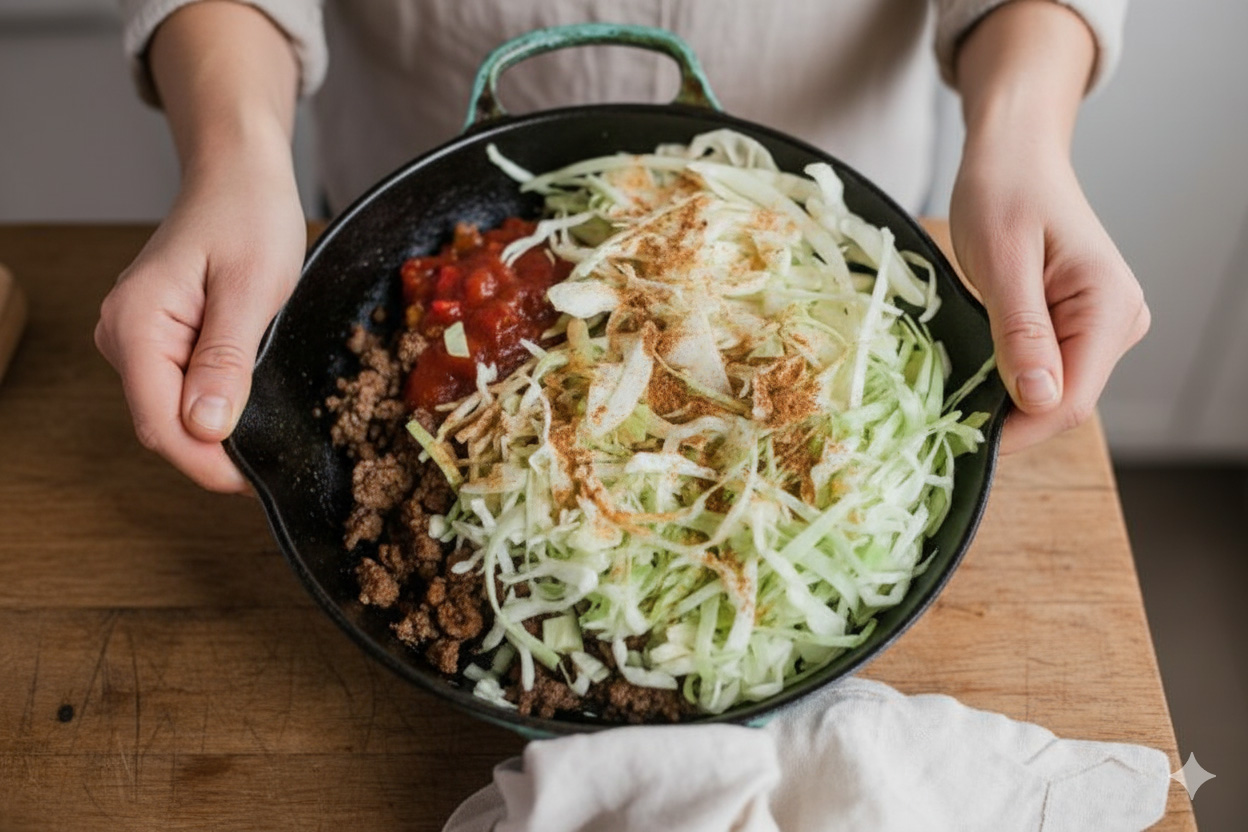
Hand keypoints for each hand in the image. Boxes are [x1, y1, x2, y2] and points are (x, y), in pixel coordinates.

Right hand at [95, 150, 305, 491]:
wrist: (239, 173)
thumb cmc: (248, 215)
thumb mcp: (252, 289)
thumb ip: (227, 359)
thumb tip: (208, 427)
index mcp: (136, 325)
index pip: (161, 426)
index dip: (209, 466)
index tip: (258, 484)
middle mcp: (123, 335)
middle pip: (165, 426)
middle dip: (218, 454)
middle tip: (279, 465)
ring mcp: (138, 338)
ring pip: (175, 412)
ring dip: (221, 432)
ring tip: (275, 435)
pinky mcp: (161, 338)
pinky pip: (184, 389)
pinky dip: (220, 406)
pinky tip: (256, 407)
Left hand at [950, 143, 1148, 453]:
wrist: (1014, 156)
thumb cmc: (1004, 193)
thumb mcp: (1003, 261)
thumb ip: (1022, 331)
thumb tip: (1040, 400)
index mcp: (1109, 307)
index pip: (1068, 402)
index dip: (1014, 430)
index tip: (954, 437)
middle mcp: (1118, 324)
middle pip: (1059, 403)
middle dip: (1004, 417)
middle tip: (938, 416)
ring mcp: (1100, 328)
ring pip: (1048, 393)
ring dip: (1002, 400)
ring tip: (950, 395)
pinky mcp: (1076, 328)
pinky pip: (1041, 372)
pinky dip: (1004, 380)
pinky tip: (971, 375)